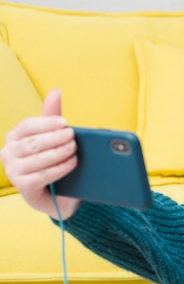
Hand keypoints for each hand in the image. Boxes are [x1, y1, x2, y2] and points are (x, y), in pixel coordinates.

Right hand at [0, 89, 80, 219]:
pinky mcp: (23, 187)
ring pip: (37, 159)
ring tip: (74, 149)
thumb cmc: (53, 160)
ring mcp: (13, 171)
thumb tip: (56, 91)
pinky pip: (42, 176)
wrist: (58, 192)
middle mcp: (9, 153)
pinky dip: (59, 168)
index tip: (65, 123)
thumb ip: (52, 116)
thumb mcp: (53, 137)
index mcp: (15, 137)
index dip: (46, 123)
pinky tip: (72, 163)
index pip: (27, 126)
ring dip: (58, 153)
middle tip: (73, 136)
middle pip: (33, 143)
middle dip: (55, 138)